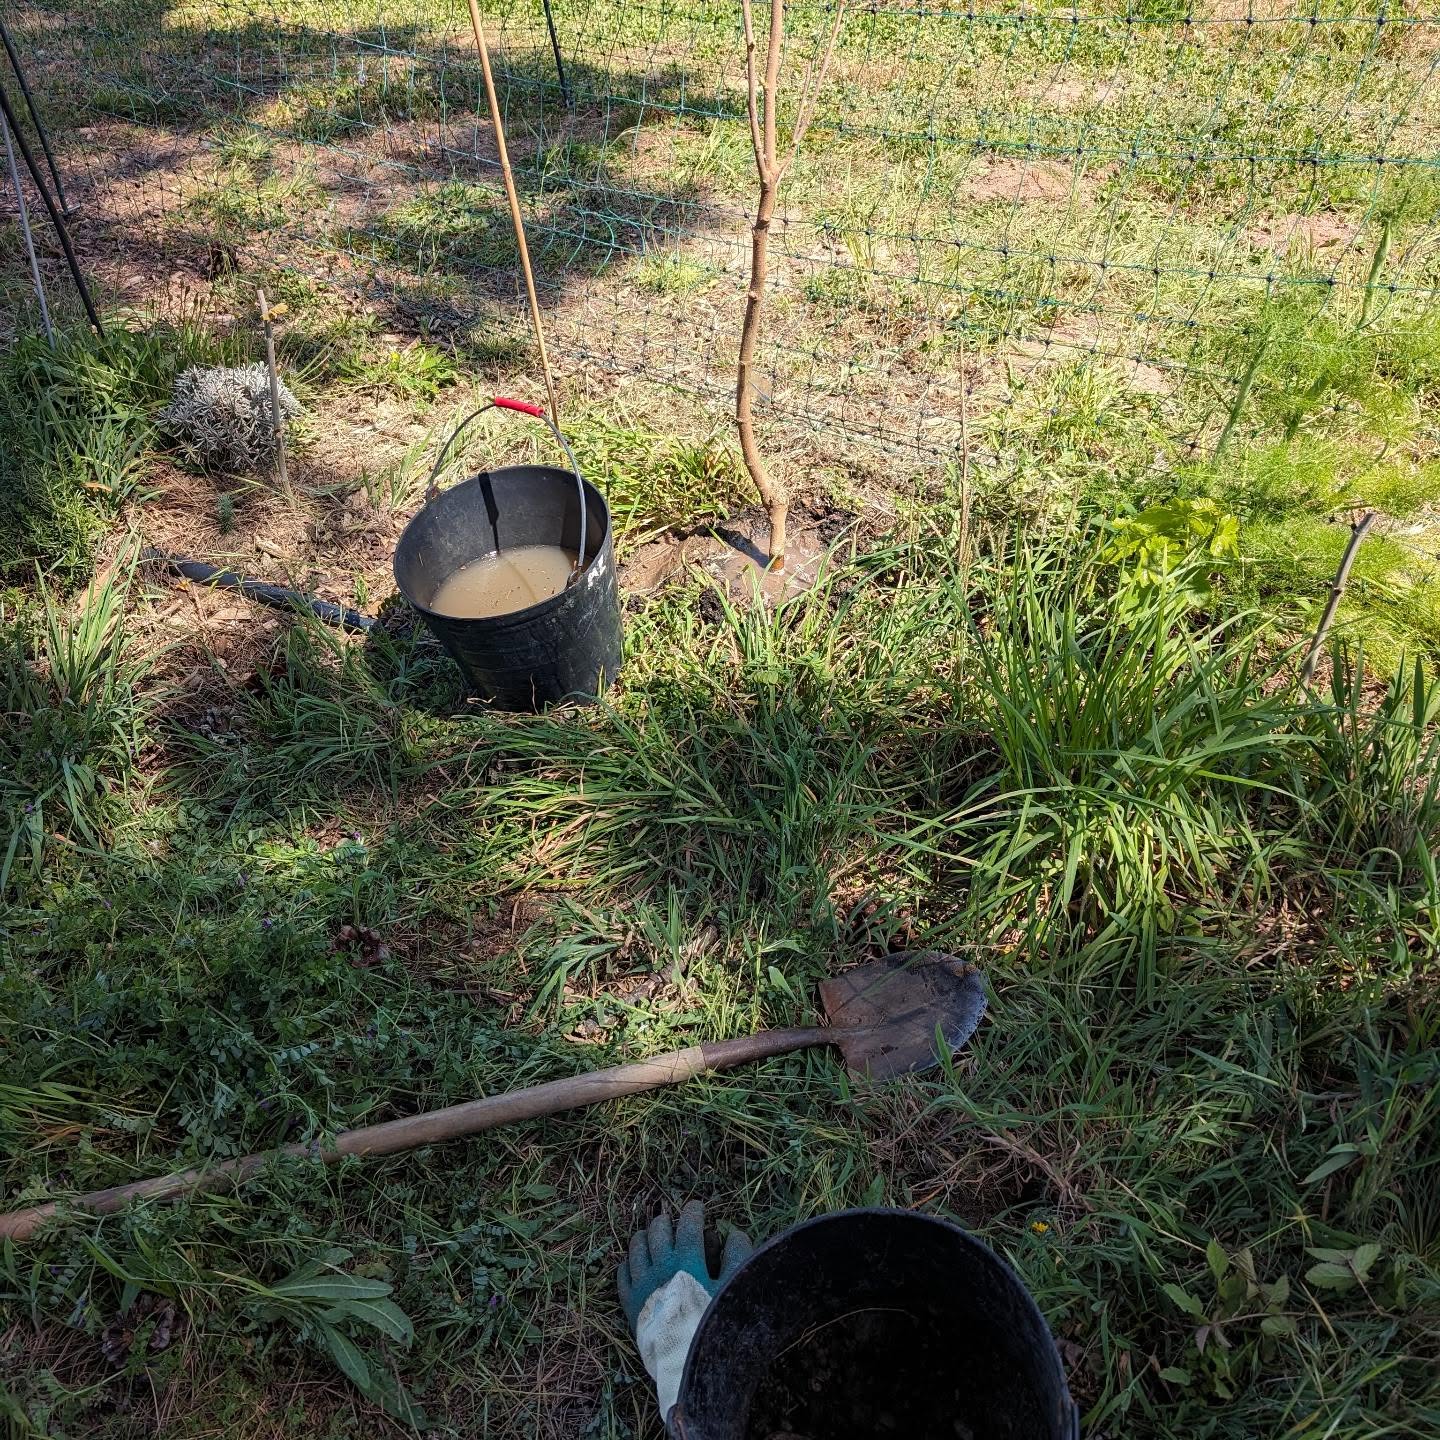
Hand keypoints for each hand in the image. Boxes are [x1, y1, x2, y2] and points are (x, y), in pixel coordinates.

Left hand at [617, 1199, 751, 1329]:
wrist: (688, 1364)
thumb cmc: (714, 1325)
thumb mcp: (732, 1290)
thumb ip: (737, 1258)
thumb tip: (735, 1234)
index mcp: (688, 1261)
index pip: (688, 1224)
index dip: (693, 1211)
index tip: (697, 1207)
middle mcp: (661, 1267)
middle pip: (658, 1231)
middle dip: (666, 1221)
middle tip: (672, 1221)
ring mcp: (642, 1285)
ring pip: (636, 1248)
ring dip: (644, 1236)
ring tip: (649, 1234)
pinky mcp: (630, 1304)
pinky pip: (622, 1274)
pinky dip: (628, 1262)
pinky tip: (632, 1261)